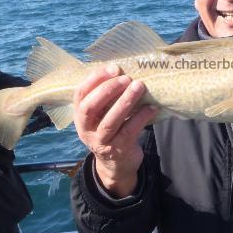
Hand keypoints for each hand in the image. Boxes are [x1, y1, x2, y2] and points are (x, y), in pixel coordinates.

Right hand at [74, 63, 157, 197]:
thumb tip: (125, 69)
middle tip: (126, 78)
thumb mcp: (103, 114)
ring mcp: (100, 141)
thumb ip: (107, 96)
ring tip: (139, 86)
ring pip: (109, 121)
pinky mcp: (117, 150)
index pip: (80, 94)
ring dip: (125, 102)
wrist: (116, 164)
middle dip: (108, 90)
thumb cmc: (112, 130)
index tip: (114, 67)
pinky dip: (141, 118)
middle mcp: (86, 129)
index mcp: (80, 115)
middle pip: (90, 107)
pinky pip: (129, 132)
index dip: (95, 79)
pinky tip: (152, 108)